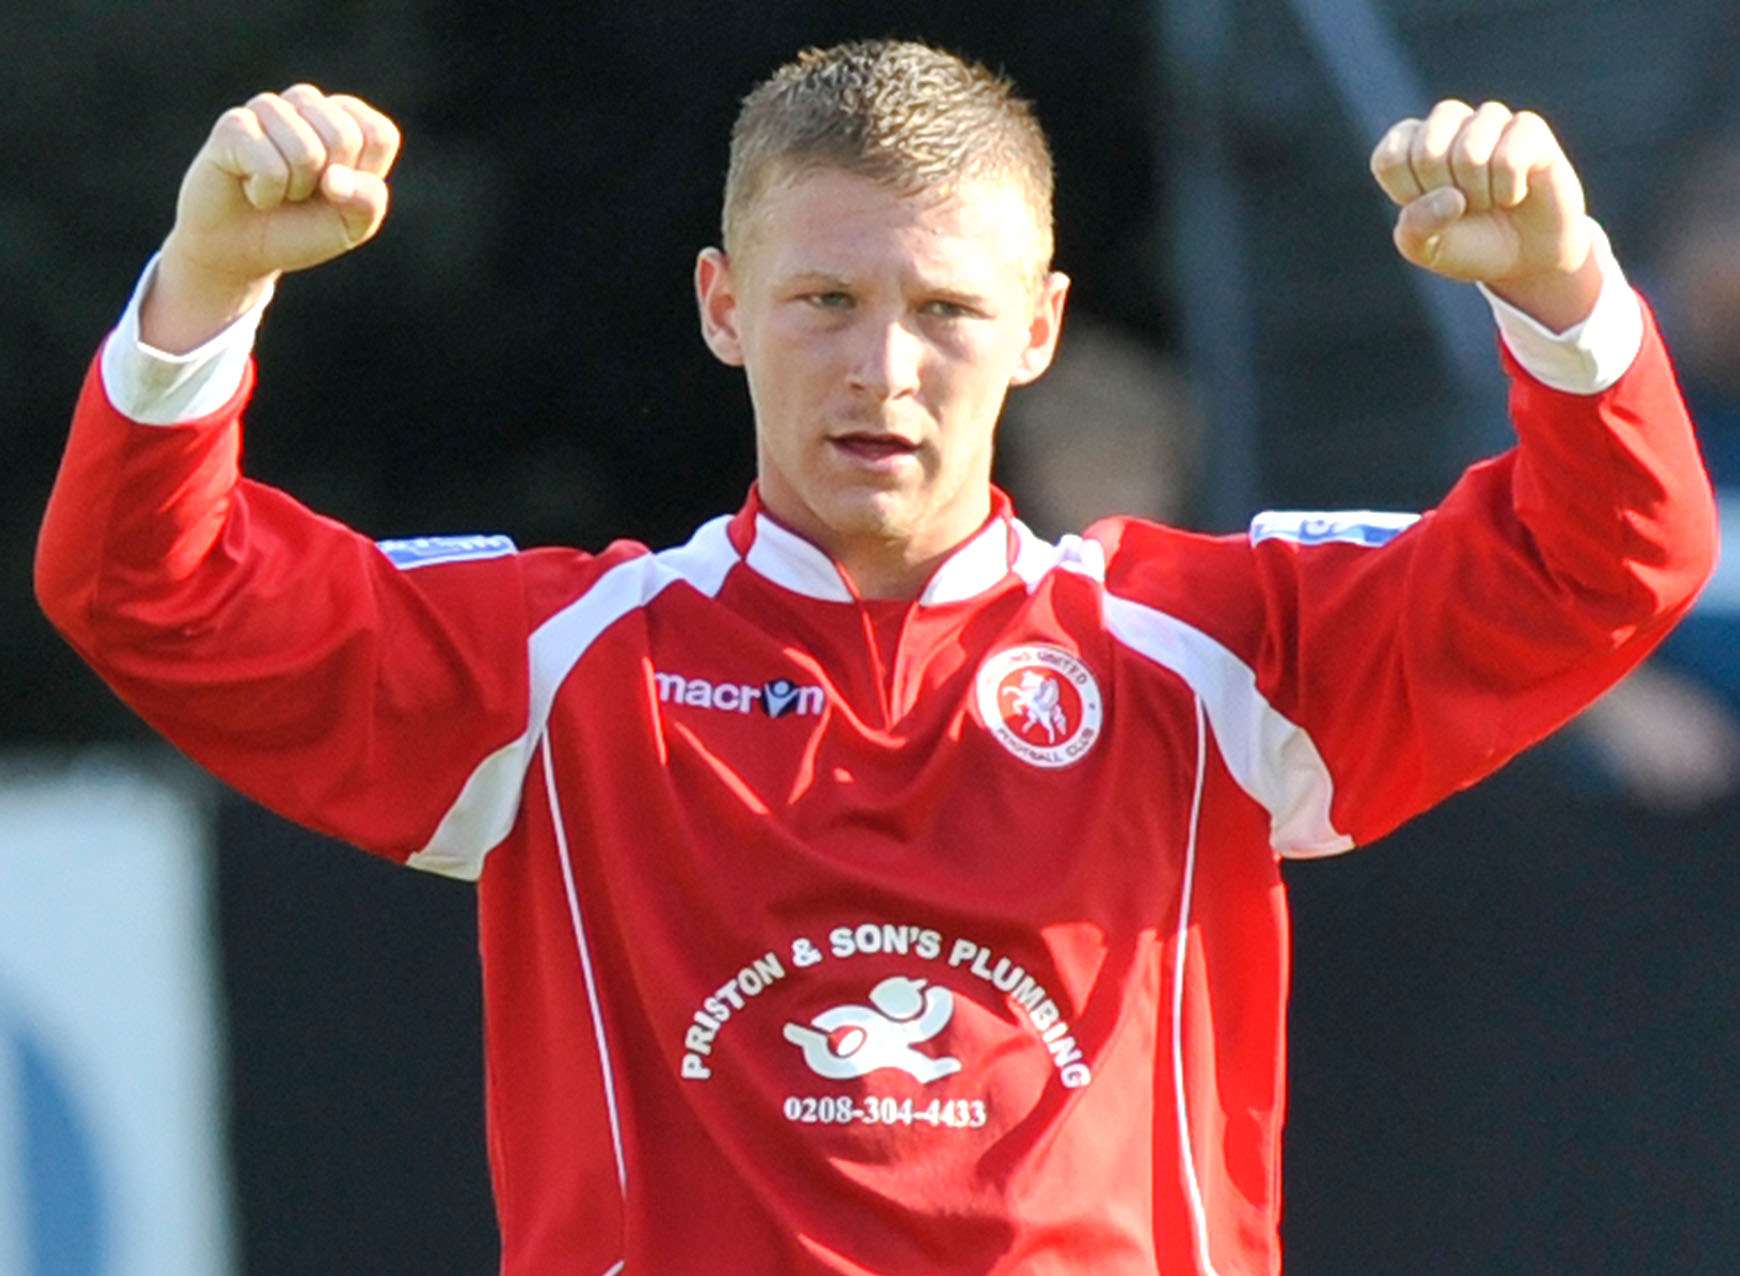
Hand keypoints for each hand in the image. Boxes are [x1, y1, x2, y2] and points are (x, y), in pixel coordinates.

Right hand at [144, 86, 400, 350]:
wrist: (243, 250)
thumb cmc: (302, 229)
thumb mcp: (352, 225)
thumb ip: (368, 202)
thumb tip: (335, 179)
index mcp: (345, 120)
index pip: (379, 134)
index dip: (364, 177)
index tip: (340, 191)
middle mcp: (307, 105)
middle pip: (344, 137)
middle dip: (328, 184)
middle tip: (303, 192)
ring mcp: (268, 109)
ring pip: (305, 151)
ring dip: (294, 188)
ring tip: (277, 189)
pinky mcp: (234, 124)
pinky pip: (269, 166)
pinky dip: (265, 193)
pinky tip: (251, 189)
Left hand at [1370, 100, 1598, 328]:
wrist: (1523, 256)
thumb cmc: (1467, 245)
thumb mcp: (1426, 248)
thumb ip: (1416, 227)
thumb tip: (1452, 198)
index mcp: (1409, 143)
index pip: (1390, 159)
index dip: (1409, 195)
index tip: (1428, 208)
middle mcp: (1447, 122)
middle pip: (1427, 152)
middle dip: (1445, 195)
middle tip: (1463, 205)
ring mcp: (1488, 120)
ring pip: (1470, 154)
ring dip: (1479, 195)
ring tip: (1489, 200)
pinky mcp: (1528, 127)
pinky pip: (1509, 159)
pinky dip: (1509, 192)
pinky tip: (1515, 193)